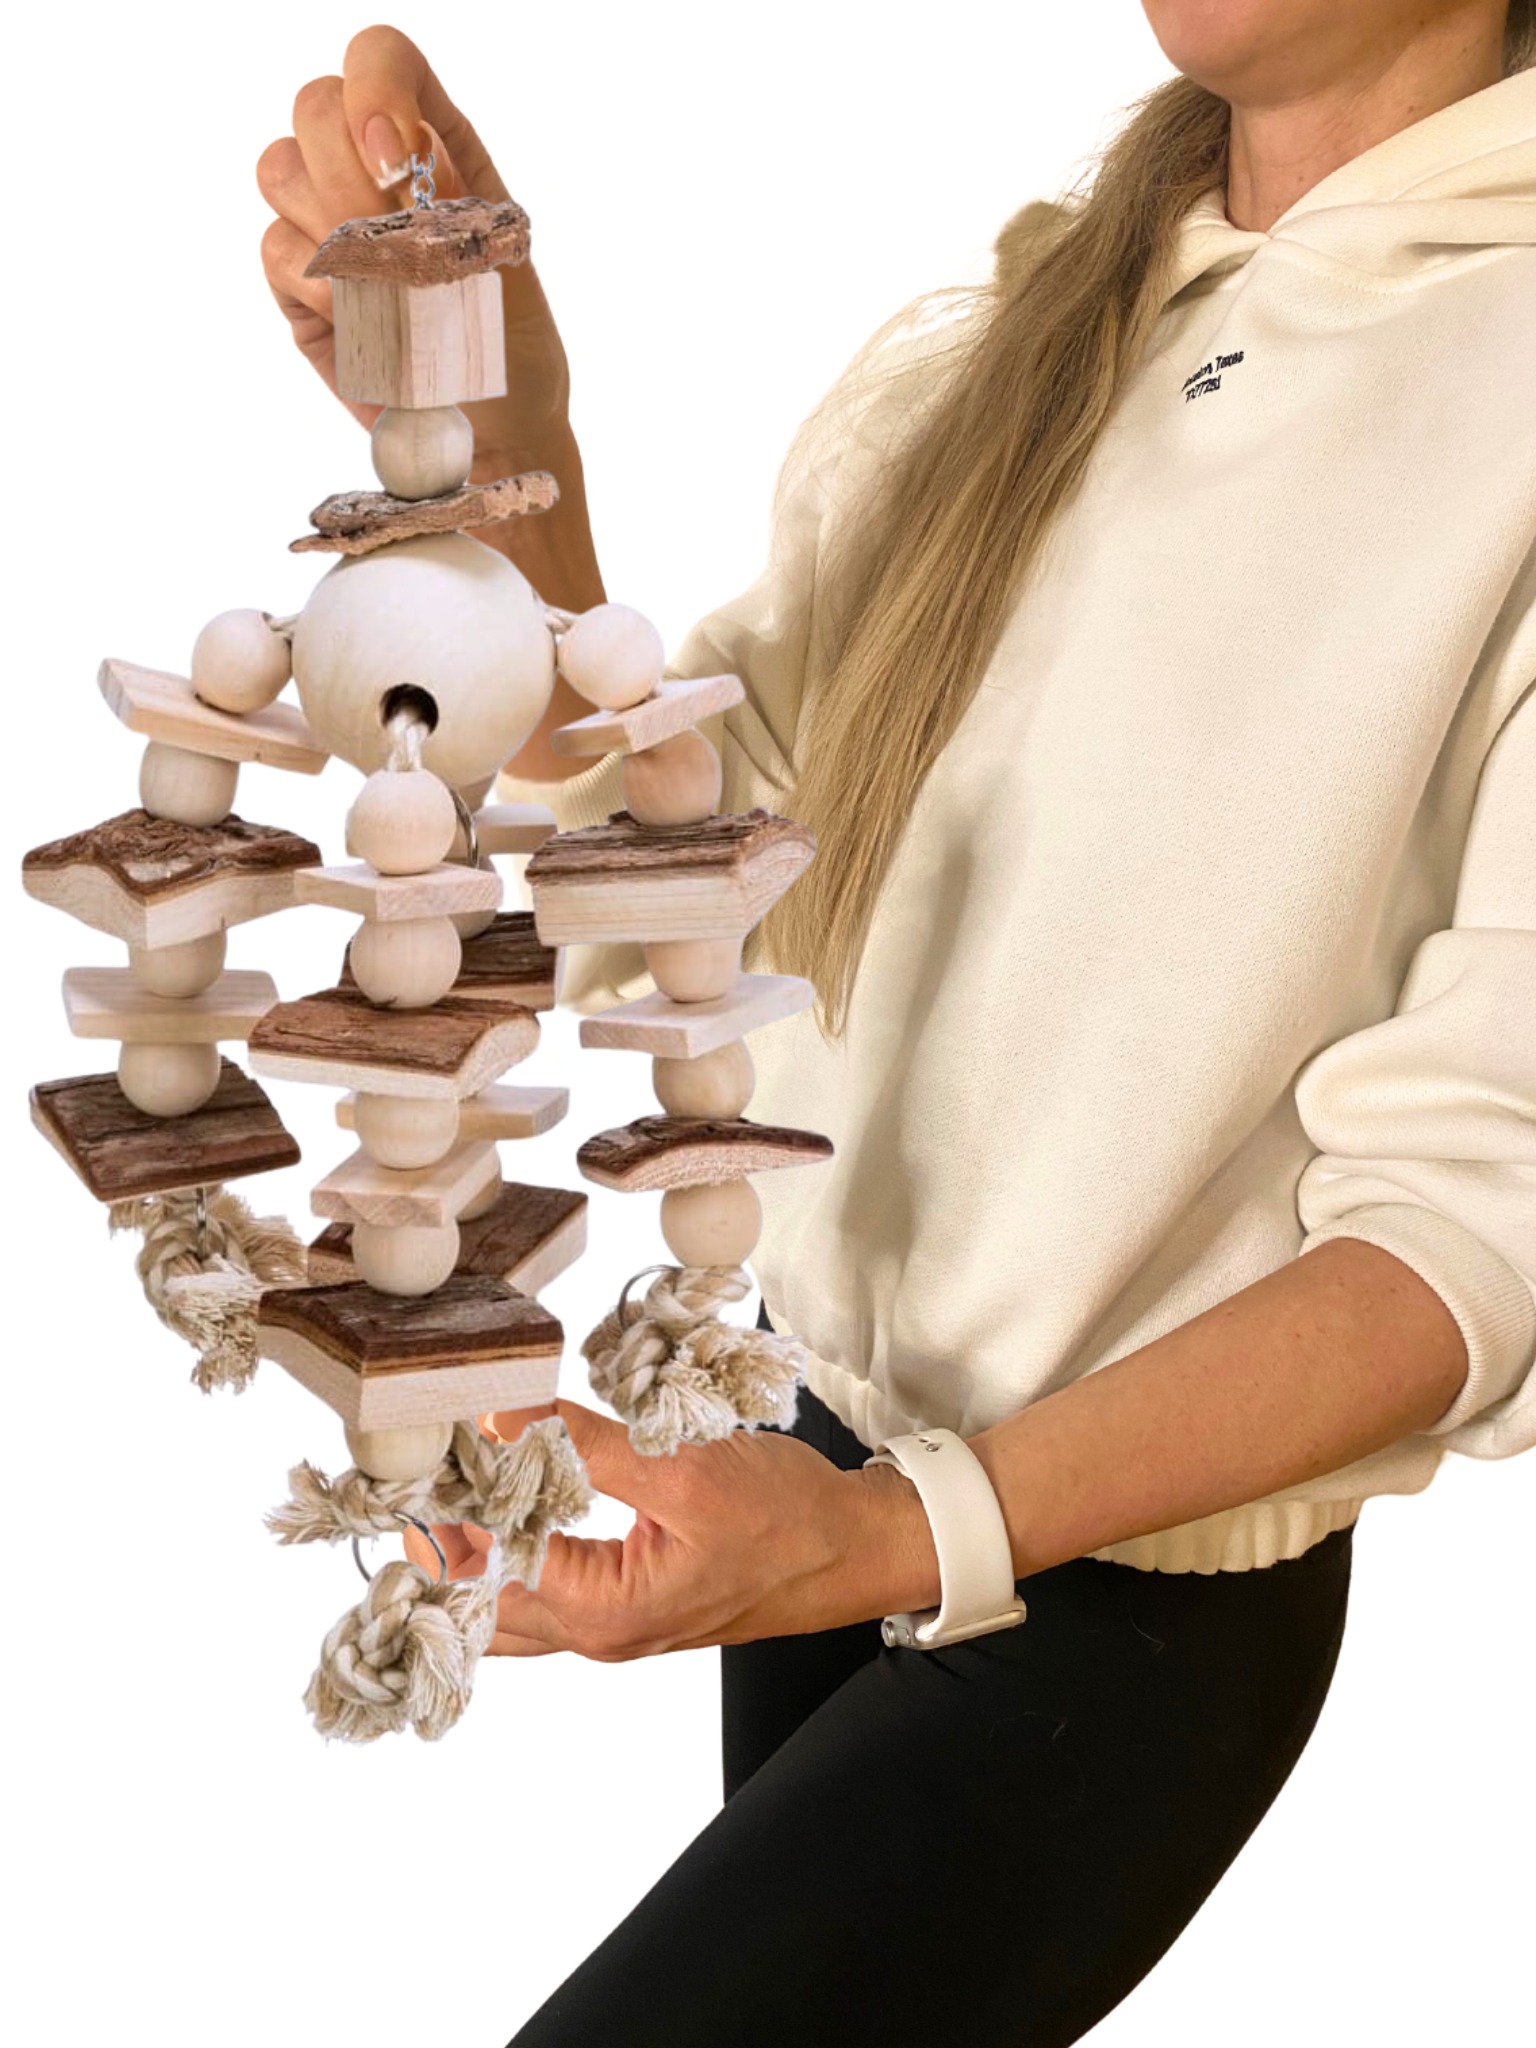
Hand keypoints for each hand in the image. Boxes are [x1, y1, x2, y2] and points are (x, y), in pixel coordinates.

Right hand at [255, 23, 572, 448]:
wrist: (495, 432)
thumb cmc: (510, 344)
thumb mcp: (504, 264)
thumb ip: (453, 202)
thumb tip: (406, 157)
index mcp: (434, 142)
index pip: (381, 60)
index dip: (376, 90)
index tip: (396, 161)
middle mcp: (370, 168)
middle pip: (312, 105)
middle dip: (347, 173)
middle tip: (394, 244)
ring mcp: (326, 222)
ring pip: (279, 170)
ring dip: (331, 228)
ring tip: (386, 288)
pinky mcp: (298, 283)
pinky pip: (276, 250)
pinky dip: (320, 284)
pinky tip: (361, 319)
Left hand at [403, 1398, 940, 1660]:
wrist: (855, 1548)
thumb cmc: (788, 1518)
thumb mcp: (685, 1470)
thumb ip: (591, 1447)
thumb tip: (511, 1414)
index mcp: (605, 1613)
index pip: (489, 1566)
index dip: (451, 1506)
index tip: (430, 1446)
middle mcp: (598, 1634)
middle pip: (483, 1604)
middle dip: (444, 1541)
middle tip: (420, 1469)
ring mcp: (614, 1624)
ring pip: (511, 1604)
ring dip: (475, 1550)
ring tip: (449, 1482)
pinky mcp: (630, 1602)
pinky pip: (548, 1591)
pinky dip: (515, 1552)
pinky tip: (508, 1505)